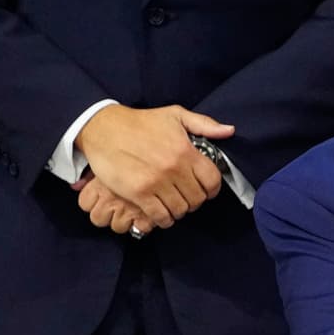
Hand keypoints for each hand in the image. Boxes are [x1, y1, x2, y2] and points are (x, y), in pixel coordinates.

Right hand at [74, 104, 231, 228]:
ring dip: (179, 210)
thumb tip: (229, 131)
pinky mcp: (139, 193)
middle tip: (186, 197)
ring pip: (180, 210)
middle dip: (194, 200)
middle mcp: (174, 168)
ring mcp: (156, 182)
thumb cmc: (141, 122)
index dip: (212, 189)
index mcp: (186, 151)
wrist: (104, 129)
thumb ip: (204, 124)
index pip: (212, 181)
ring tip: (173, 204)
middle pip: (197, 199)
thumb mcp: (175, 115)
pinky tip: (161, 213)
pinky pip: (160, 216)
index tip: (206, 190)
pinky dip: (164, 219)